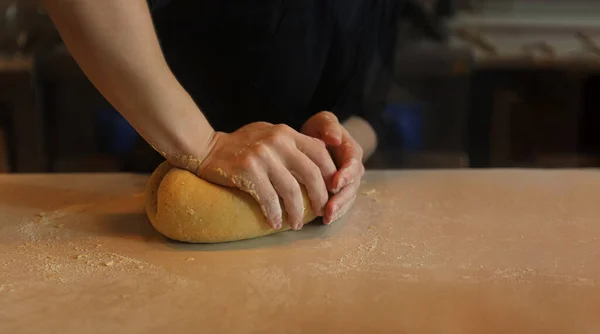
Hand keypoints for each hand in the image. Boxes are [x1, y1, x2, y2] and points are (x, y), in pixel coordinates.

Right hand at [195, 122, 336, 230]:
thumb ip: (292, 143)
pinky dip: (275, 213)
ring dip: (297, 211)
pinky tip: (276, 223)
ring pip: (291, 190)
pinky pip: (269, 198)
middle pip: (311, 173)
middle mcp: (278, 142)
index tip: (331, 192)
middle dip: (320, 197)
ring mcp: (263, 156)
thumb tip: (319, 159)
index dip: (330, 175)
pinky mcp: (248, 171)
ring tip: (297, 224)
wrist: (205, 147)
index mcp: (287, 133)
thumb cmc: (240, 145)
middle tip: (321, 212)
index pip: (320, 153)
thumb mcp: (269, 134)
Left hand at [301, 112, 364, 223]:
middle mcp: (353, 168)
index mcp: (352, 151)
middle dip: (341, 199)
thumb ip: (330, 127)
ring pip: (348, 197)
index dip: (346, 175)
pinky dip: (335, 212)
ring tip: (326, 218)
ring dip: (339, 209)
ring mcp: (349, 182)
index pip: (353, 164)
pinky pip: (342, 203)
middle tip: (329, 209)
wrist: (318, 139)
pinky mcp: (341, 191)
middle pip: (352, 186)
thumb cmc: (320, 129)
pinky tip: (324, 220)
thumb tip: (335, 138)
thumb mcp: (324, 121)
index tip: (334, 184)